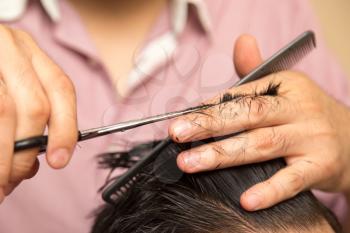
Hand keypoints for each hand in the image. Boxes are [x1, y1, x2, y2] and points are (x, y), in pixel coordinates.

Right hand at [0, 25, 77, 202]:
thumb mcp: (9, 83)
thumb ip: (26, 115)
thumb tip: (31, 166)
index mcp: (28, 51)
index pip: (61, 89)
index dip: (65, 129)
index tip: (59, 161)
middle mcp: (9, 47)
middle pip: (35, 106)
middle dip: (27, 150)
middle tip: (13, 179)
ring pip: (5, 110)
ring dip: (5, 156)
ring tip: (1, 180)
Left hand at [169, 35, 349, 210]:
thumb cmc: (305, 114)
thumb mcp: (284, 89)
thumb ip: (256, 71)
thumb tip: (241, 42)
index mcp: (286, 87)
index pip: (241, 96)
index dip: (209, 108)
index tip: (181, 119)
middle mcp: (300, 109)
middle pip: (249, 115)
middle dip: (209, 124)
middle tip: (177, 134)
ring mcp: (311, 138)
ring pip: (262, 145)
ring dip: (223, 154)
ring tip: (190, 163)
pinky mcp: (321, 166)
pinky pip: (292, 180)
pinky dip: (269, 191)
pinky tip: (246, 200)